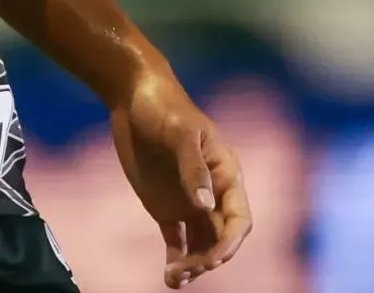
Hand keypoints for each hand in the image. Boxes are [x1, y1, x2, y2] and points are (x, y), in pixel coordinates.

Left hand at [108, 72, 251, 286]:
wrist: (134, 98)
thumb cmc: (164, 107)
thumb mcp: (180, 132)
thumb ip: (193, 168)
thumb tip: (204, 205)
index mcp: (226, 174)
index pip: (238, 219)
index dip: (230, 243)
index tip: (212, 260)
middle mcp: (212, 194)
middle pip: (221, 238)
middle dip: (209, 259)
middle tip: (186, 271)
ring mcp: (189, 202)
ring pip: (201, 245)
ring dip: (193, 265)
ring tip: (173, 279)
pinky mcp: (166, 208)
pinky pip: (177, 241)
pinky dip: (176, 259)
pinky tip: (168, 276)